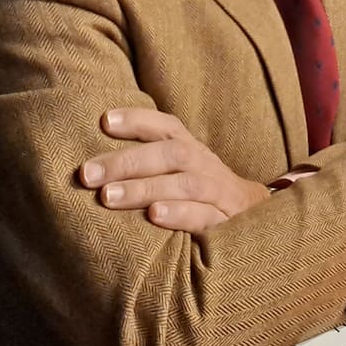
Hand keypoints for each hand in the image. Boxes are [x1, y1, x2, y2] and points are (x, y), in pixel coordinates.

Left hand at [79, 108, 268, 232]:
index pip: (168, 128)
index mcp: (194, 153)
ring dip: (145, 188)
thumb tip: (95, 166)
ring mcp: (221, 194)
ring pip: (186, 183)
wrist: (258, 224)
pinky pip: (206, 215)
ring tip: (108, 197)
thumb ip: (150, 167)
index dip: (139, 121)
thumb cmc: (204, 200)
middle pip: (173, 154)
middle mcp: (208, 167)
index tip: (104, 120)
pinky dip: (180, 214)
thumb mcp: (182, 176)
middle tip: (88, 174)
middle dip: (128, 161)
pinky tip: (154, 215)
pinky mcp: (229, 223)